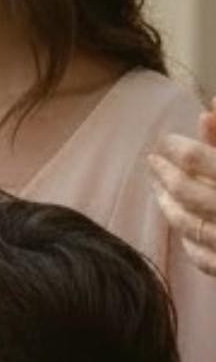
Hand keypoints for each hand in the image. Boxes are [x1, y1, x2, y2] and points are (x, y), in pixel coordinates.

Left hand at [148, 109, 215, 278]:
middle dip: (164, 174)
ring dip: (167, 204)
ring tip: (159, 188)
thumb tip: (209, 106)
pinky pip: (200, 256)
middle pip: (184, 191)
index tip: (163, 143)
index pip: (196, 159)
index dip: (174, 148)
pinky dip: (187, 239)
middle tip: (152, 161)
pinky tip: (180, 224)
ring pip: (186, 224)